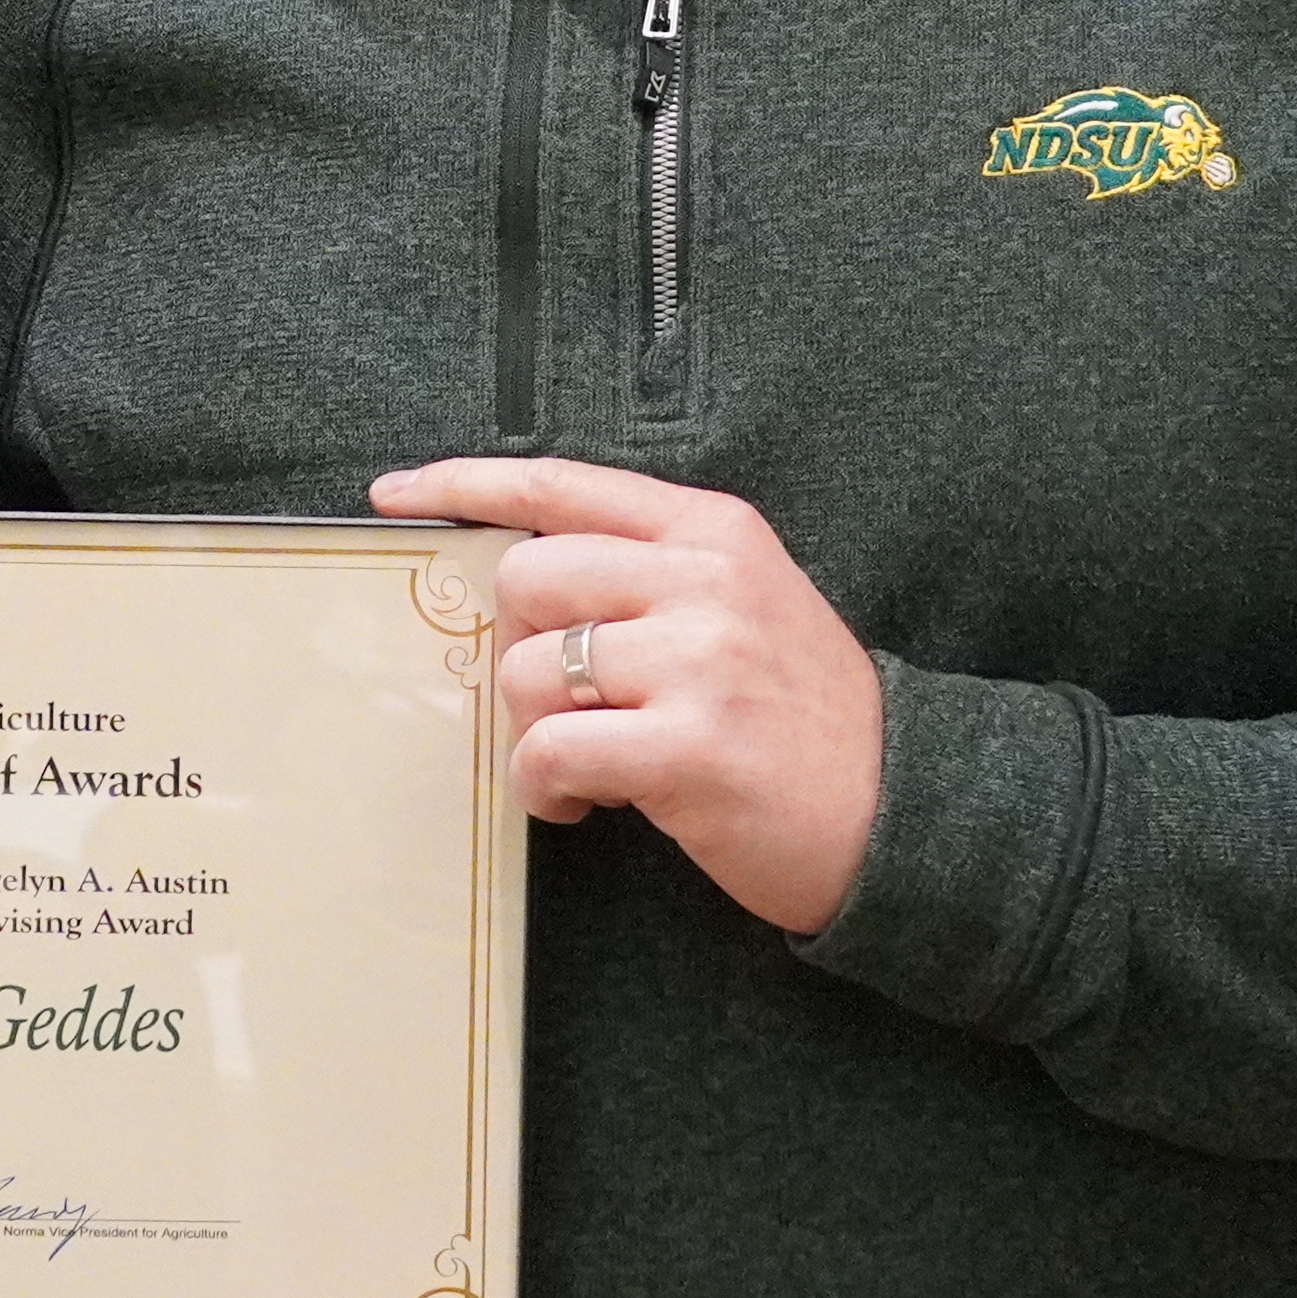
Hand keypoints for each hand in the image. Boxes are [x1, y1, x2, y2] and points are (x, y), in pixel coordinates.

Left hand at [377, 455, 885, 936]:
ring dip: (533, 731)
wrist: (902, 813)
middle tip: (567, 700)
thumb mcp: (746, 605)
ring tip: (588, 765)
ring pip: (529, 671)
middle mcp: (704, 581)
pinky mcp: (686, 748)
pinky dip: (544, 787)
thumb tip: (519, 585)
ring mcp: (698, 662)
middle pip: (525, 578)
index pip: (563, 485)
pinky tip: (584, 802)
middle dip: (520, 647)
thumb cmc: (804, 718)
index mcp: (713, 531)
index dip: (464, 485)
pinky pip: (549, 752)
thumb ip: (649, 575)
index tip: (394, 496)